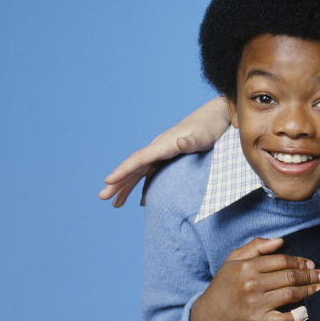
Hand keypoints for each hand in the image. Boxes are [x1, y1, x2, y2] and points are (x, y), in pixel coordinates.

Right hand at [98, 97, 231, 206]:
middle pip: (135, 167)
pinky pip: (152, 174)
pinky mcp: (171, 157)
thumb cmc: (210, 127)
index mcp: (165, 144)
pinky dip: (144, 186)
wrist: (217, 116)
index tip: (108, 181)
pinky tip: (142, 200)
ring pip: (141, 172)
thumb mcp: (203, 135)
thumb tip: (181, 142)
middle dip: (118, 182)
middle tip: (102, 197)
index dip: (123, 170)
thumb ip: (192, 141)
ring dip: (127, 187)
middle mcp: (160, 148)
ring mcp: (164, 152)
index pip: (139, 159)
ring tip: (115, 204)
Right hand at [189, 239, 319, 320]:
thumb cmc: (223, 286)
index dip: (300, 262)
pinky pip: (285, 319)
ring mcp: (255, 304)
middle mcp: (251, 284)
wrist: (207, 316)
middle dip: (310, 275)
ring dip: (310, 291)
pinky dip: (300, 315)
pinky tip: (310, 310)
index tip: (311, 264)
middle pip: (289, 277)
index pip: (282, 261)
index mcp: (247, 267)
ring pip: (291, 294)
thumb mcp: (232, 260)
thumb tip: (280, 241)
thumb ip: (255, 247)